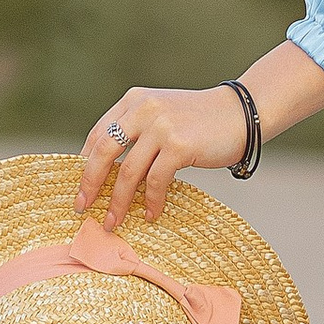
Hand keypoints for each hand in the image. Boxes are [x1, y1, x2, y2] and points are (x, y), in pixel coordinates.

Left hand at [75, 84, 244, 228]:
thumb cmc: (202, 120)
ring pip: (128, 171)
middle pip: (104, 152)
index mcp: (134, 101)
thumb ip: (137, 130)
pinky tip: (150, 214)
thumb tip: (109, 168)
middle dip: (90, 183)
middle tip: (82, 207)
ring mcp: (162, 127)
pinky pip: (156, 181)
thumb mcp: (162, 114)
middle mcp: (143, 110)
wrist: (242, 113)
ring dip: (118, 202)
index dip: (85, 163)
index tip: (81, 187)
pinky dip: (151, 202)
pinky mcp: (179, 146)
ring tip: (113, 222)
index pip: (98, 134)